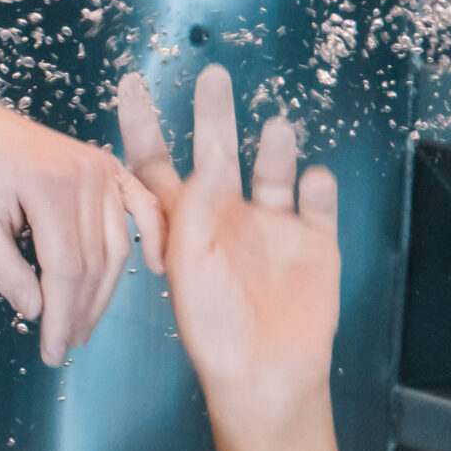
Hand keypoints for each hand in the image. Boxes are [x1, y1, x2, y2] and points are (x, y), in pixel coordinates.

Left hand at [0, 99, 167, 366]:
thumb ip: (3, 267)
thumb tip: (35, 311)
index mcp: (49, 187)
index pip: (65, 268)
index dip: (61, 314)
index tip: (51, 351)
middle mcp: (86, 176)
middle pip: (94, 262)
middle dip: (80, 311)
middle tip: (66, 345)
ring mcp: (103, 169)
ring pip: (117, 245)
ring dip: (104, 292)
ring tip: (85, 326)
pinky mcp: (110, 167)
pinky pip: (142, 206)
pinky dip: (156, 236)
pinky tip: (158, 269)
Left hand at [117, 68, 338, 415]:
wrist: (264, 374)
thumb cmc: (212, 328)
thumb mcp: (185, 265)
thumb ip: (189, 212)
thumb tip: (202, 161)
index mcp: (183, 221)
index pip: (154, 163)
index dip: (142, 124)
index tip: (130, 82)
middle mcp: (226, 213)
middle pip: (217, 152)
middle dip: (213, 115)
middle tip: (211, 75)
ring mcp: (272, 225)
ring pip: (274, 170)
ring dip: (275, 148)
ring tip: (276, 127)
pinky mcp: (315, 242)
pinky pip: (320, 204)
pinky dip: (318, 187)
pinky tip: (313, 179)